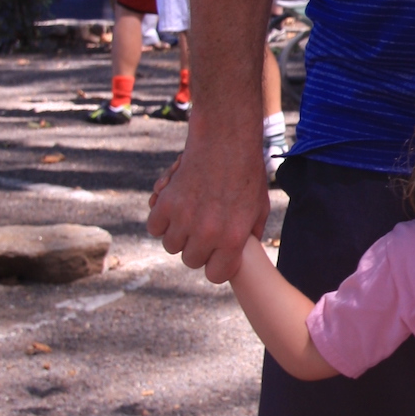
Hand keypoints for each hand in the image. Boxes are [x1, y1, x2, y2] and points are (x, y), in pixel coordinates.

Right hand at [149, 129, 270, 281]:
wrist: (226, 141)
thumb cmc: (246, 172)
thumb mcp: (259, 206)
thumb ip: (253, 233)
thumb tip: (248, 250)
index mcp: (233, 238)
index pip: (215, 275)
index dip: (215, 265)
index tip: (215, 254)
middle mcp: (208, 233)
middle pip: (191, 260)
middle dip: (197, 248)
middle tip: (202, 230)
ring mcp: (185, 219)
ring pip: (171, 245)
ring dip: (178, 233)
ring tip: (190, 215)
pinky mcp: (166, 204)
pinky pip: (155, 227)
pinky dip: (161, 219)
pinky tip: (174, 207)